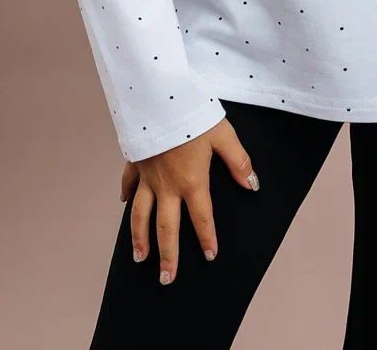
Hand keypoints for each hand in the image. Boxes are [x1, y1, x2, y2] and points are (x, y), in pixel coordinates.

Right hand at [119, 116, 259, 283]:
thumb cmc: (193, 114)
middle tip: (167, 278)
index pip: (201, 218)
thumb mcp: (223, 134)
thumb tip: (252, 184)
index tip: (210, 257)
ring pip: (141, 214)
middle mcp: (167, 186)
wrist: (158, 98)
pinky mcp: (135, 161)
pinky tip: (125, 204)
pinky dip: (127, 196)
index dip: (206, 238)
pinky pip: (129, 184)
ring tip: (140, 258)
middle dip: (167, 255)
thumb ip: (238, 161)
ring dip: (140, 238)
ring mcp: (147, 176)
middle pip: (166, 227)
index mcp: (192, 181)